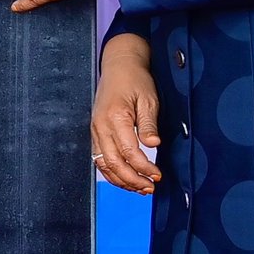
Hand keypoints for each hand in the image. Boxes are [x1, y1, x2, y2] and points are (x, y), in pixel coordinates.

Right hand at [92, 33, 160, 194]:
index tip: (158, 175)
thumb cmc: (135, 80)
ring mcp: (96, 129)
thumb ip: (148, 123)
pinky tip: (125, 179)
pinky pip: (99, 158)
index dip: (143, 167)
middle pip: (113, 162)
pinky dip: (111, 172)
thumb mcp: (148, 99)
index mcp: (115, 116)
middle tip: (150, 187)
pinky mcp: (96, 132)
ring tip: (139, 188)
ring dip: (121, 179)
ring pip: (103, 164)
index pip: (128, 151)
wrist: (119, 65)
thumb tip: (153, 145)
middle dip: (132, 179)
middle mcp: (101, 125)